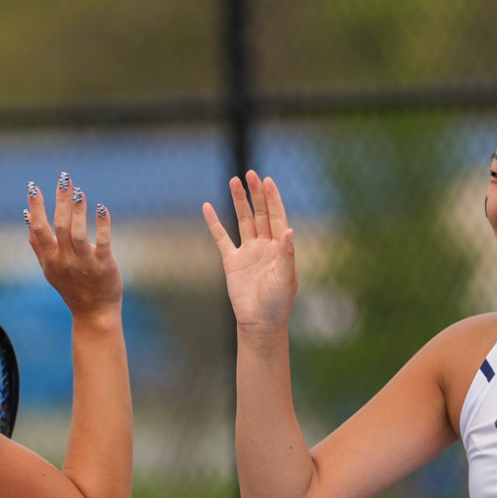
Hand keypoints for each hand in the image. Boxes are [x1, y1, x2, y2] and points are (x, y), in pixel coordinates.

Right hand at [27, 174, 121, 320]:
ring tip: (79, 192)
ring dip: (78, 211)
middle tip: (64, 179)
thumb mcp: (49, 269)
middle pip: (60, 227)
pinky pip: (103, 243)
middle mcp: (65, 260)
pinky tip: (102, 209)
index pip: (39, 229)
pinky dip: (102, 225)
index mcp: (51, 259)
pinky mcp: (104, 266)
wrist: (93, 313)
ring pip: (79, 234)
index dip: (36, 208)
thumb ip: (37, 245)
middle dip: (60, 201)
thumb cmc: (71, 288)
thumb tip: (26, 218)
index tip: (33, 187)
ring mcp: (85, 264)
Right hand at [202, 171, 296, 336]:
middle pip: (260, 213)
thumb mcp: (285, 277)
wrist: (259, 323)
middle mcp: (265, 245)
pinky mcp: (232, 261)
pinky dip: (215, 223)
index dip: (273, 198)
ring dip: (239, 201)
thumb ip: (286, 253)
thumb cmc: (278, 302)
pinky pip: (222, 238)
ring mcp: (248, 252)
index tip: (267, 180)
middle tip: (250, 174)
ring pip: (242, 220)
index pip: (277, 216)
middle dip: (256, 193)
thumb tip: (289, 230)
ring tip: (233, 180)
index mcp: (280, 247)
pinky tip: (208, 207)